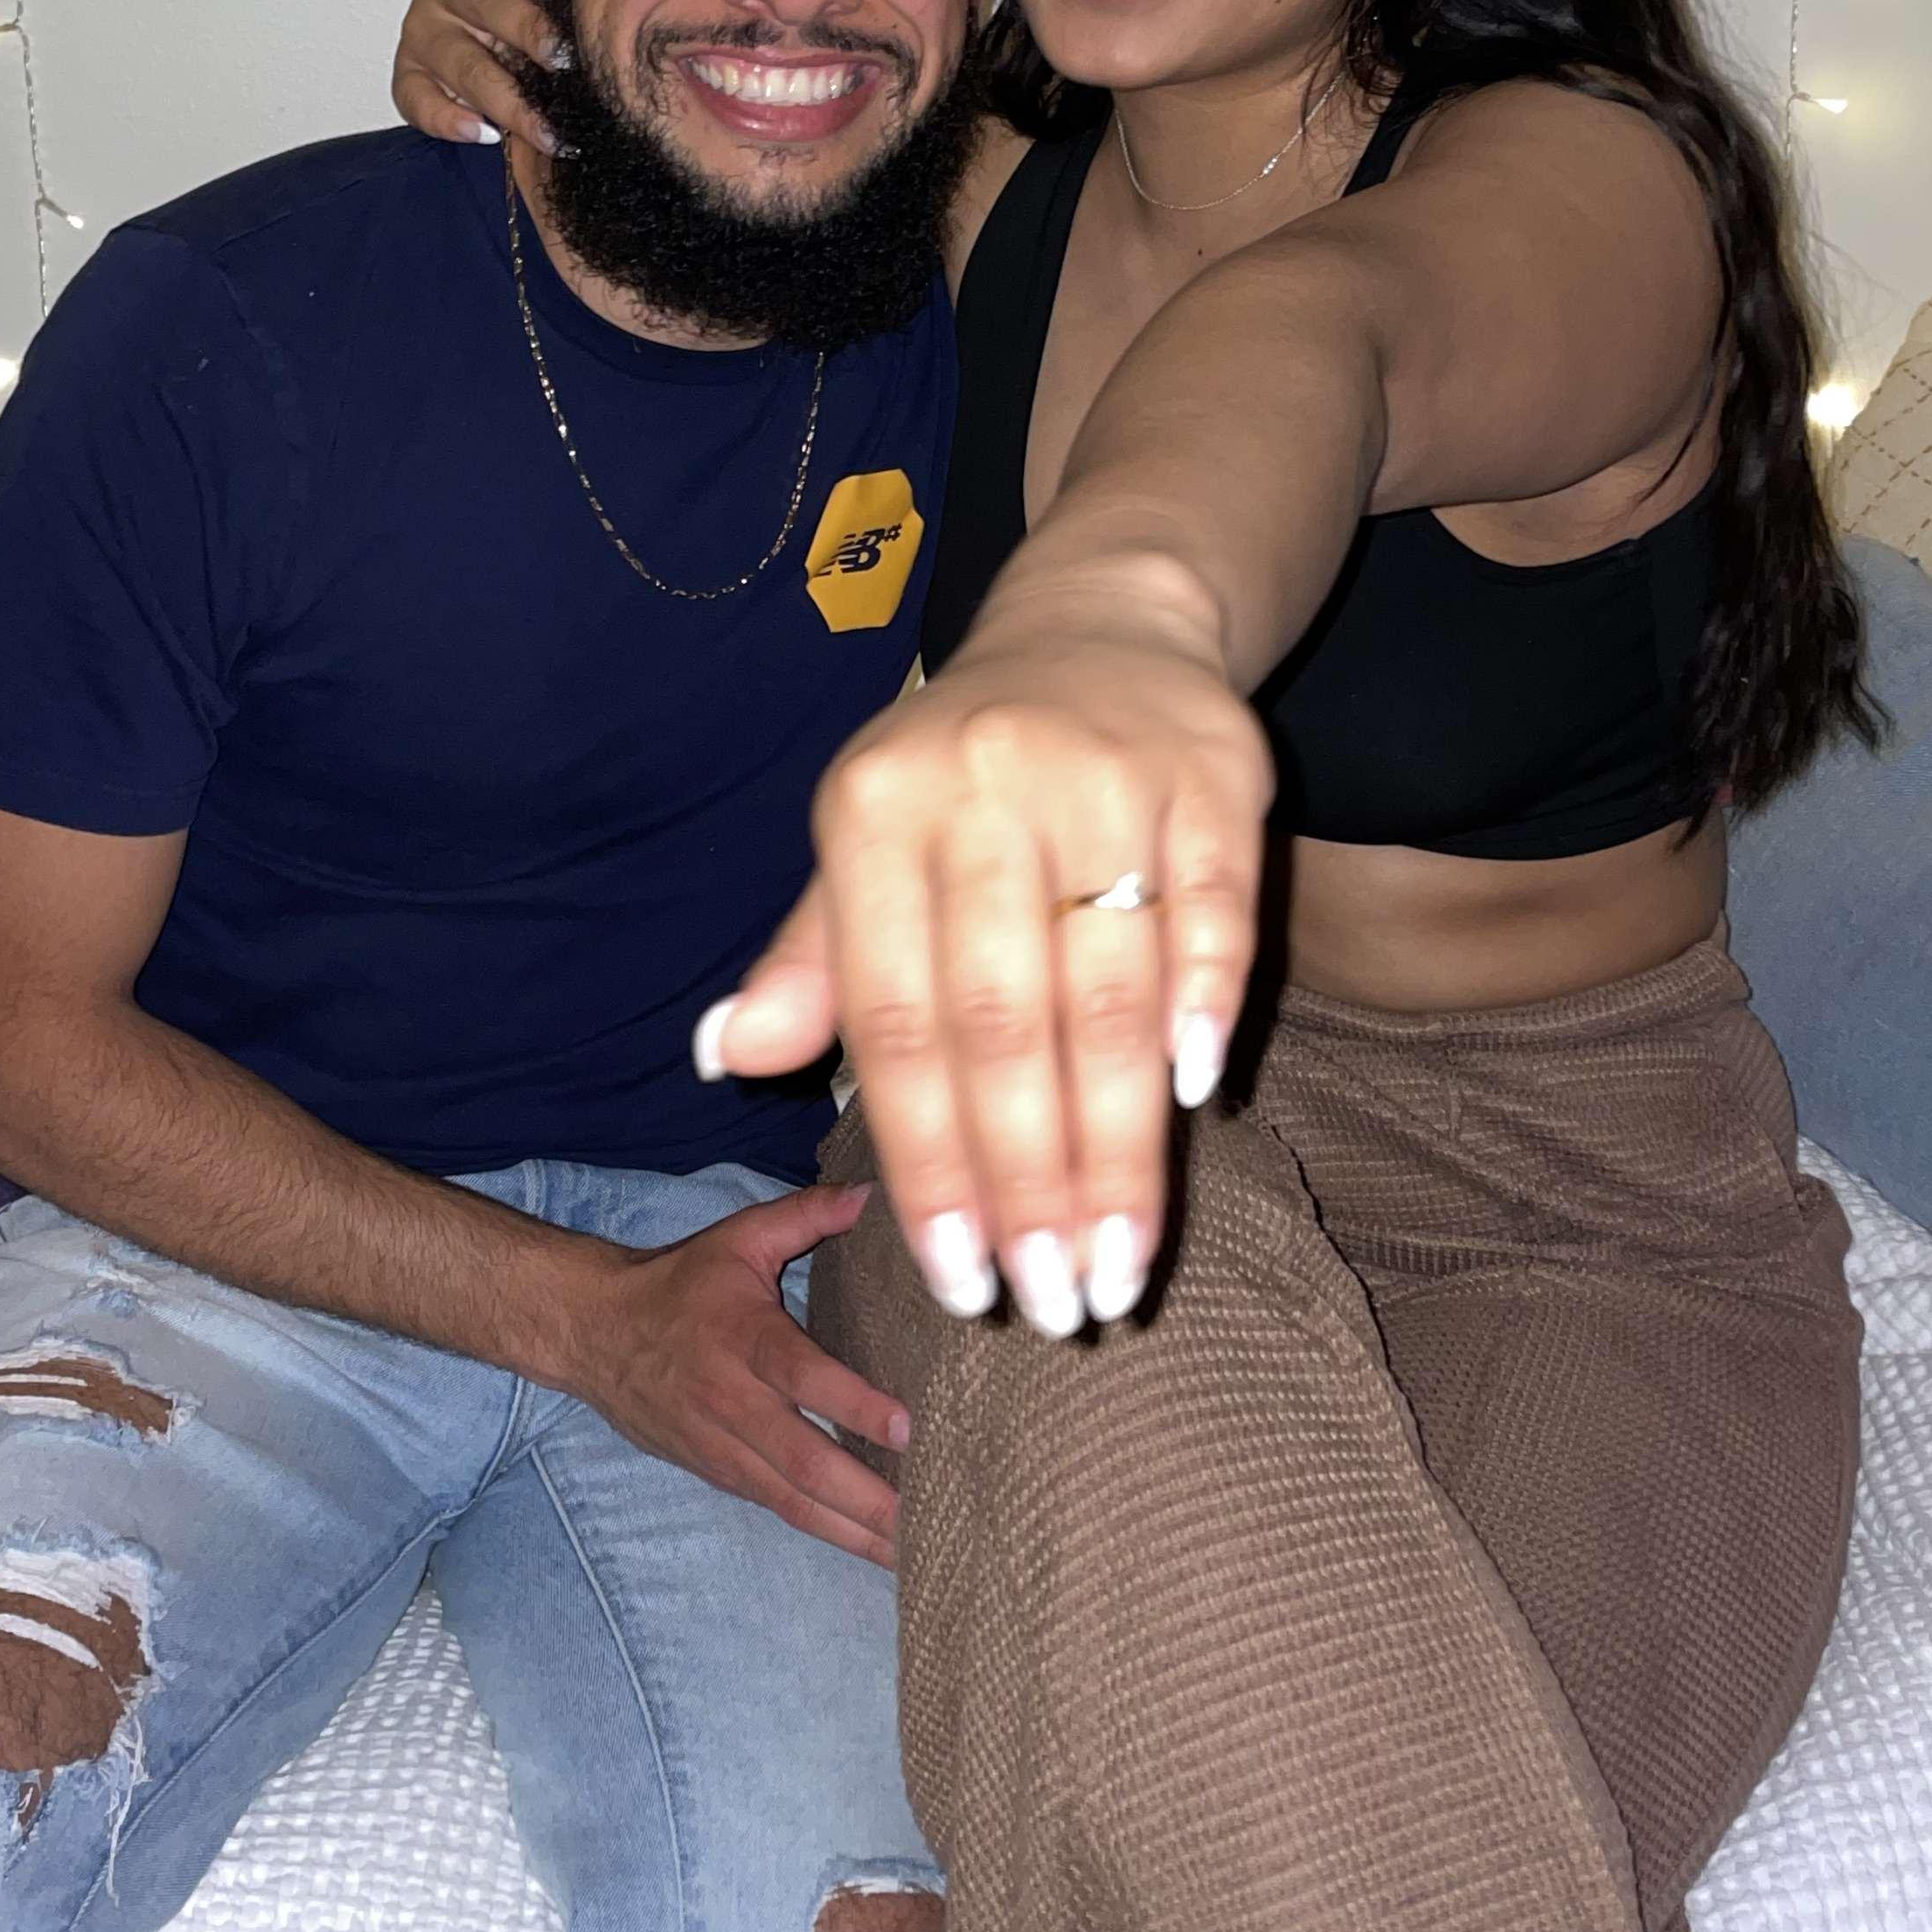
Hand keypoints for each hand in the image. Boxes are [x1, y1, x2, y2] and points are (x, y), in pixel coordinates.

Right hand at [389, 0, 568, 154]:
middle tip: (566, 57)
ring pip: (457, 57)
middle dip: (524, 26)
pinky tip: (484, 132)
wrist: (514, 61)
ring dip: (504, 95)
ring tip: (548, 126)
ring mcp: (425, 27)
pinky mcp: (411, 73)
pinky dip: (447, 117)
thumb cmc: (538, 3)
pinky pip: (416, 96)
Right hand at [559, 1183, 909, 1567]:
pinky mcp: (719, 1475)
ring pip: (793, 1501)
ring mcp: (723, 1449)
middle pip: (804, 1461)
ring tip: (912, 1556)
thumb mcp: (738, 1237)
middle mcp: (733, 1403)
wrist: (594, 1334)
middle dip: (866, 1497)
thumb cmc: (680, 1284)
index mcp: (743, 1339)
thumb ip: (805, 1215)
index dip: (854, 1406)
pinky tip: (869, 1546)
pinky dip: (825, 1530)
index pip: (803, 1377)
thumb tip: (868, 1194)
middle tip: (928, 1520)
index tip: (909, 1428)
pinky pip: (778, 1508)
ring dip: (852, 1531)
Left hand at [701, 589, 1270, 1342]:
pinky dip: (1202, 1004)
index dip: (927, 1165)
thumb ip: (813, 963)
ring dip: (1119, 1144)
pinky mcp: (1209, 771)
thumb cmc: (959, 773)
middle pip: (1003, 1024)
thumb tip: (718, 1059)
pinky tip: (1194, 1103)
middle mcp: (980, 789)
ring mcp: (1101, 777)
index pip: (893, 1024)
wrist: (1099, 621)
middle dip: (1028, 1184)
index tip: (960, 1286)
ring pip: (1108, 990)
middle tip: (1055, 1309)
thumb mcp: (865, 846)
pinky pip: (1212, 906)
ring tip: (1123, 1265)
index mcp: (873, 814)